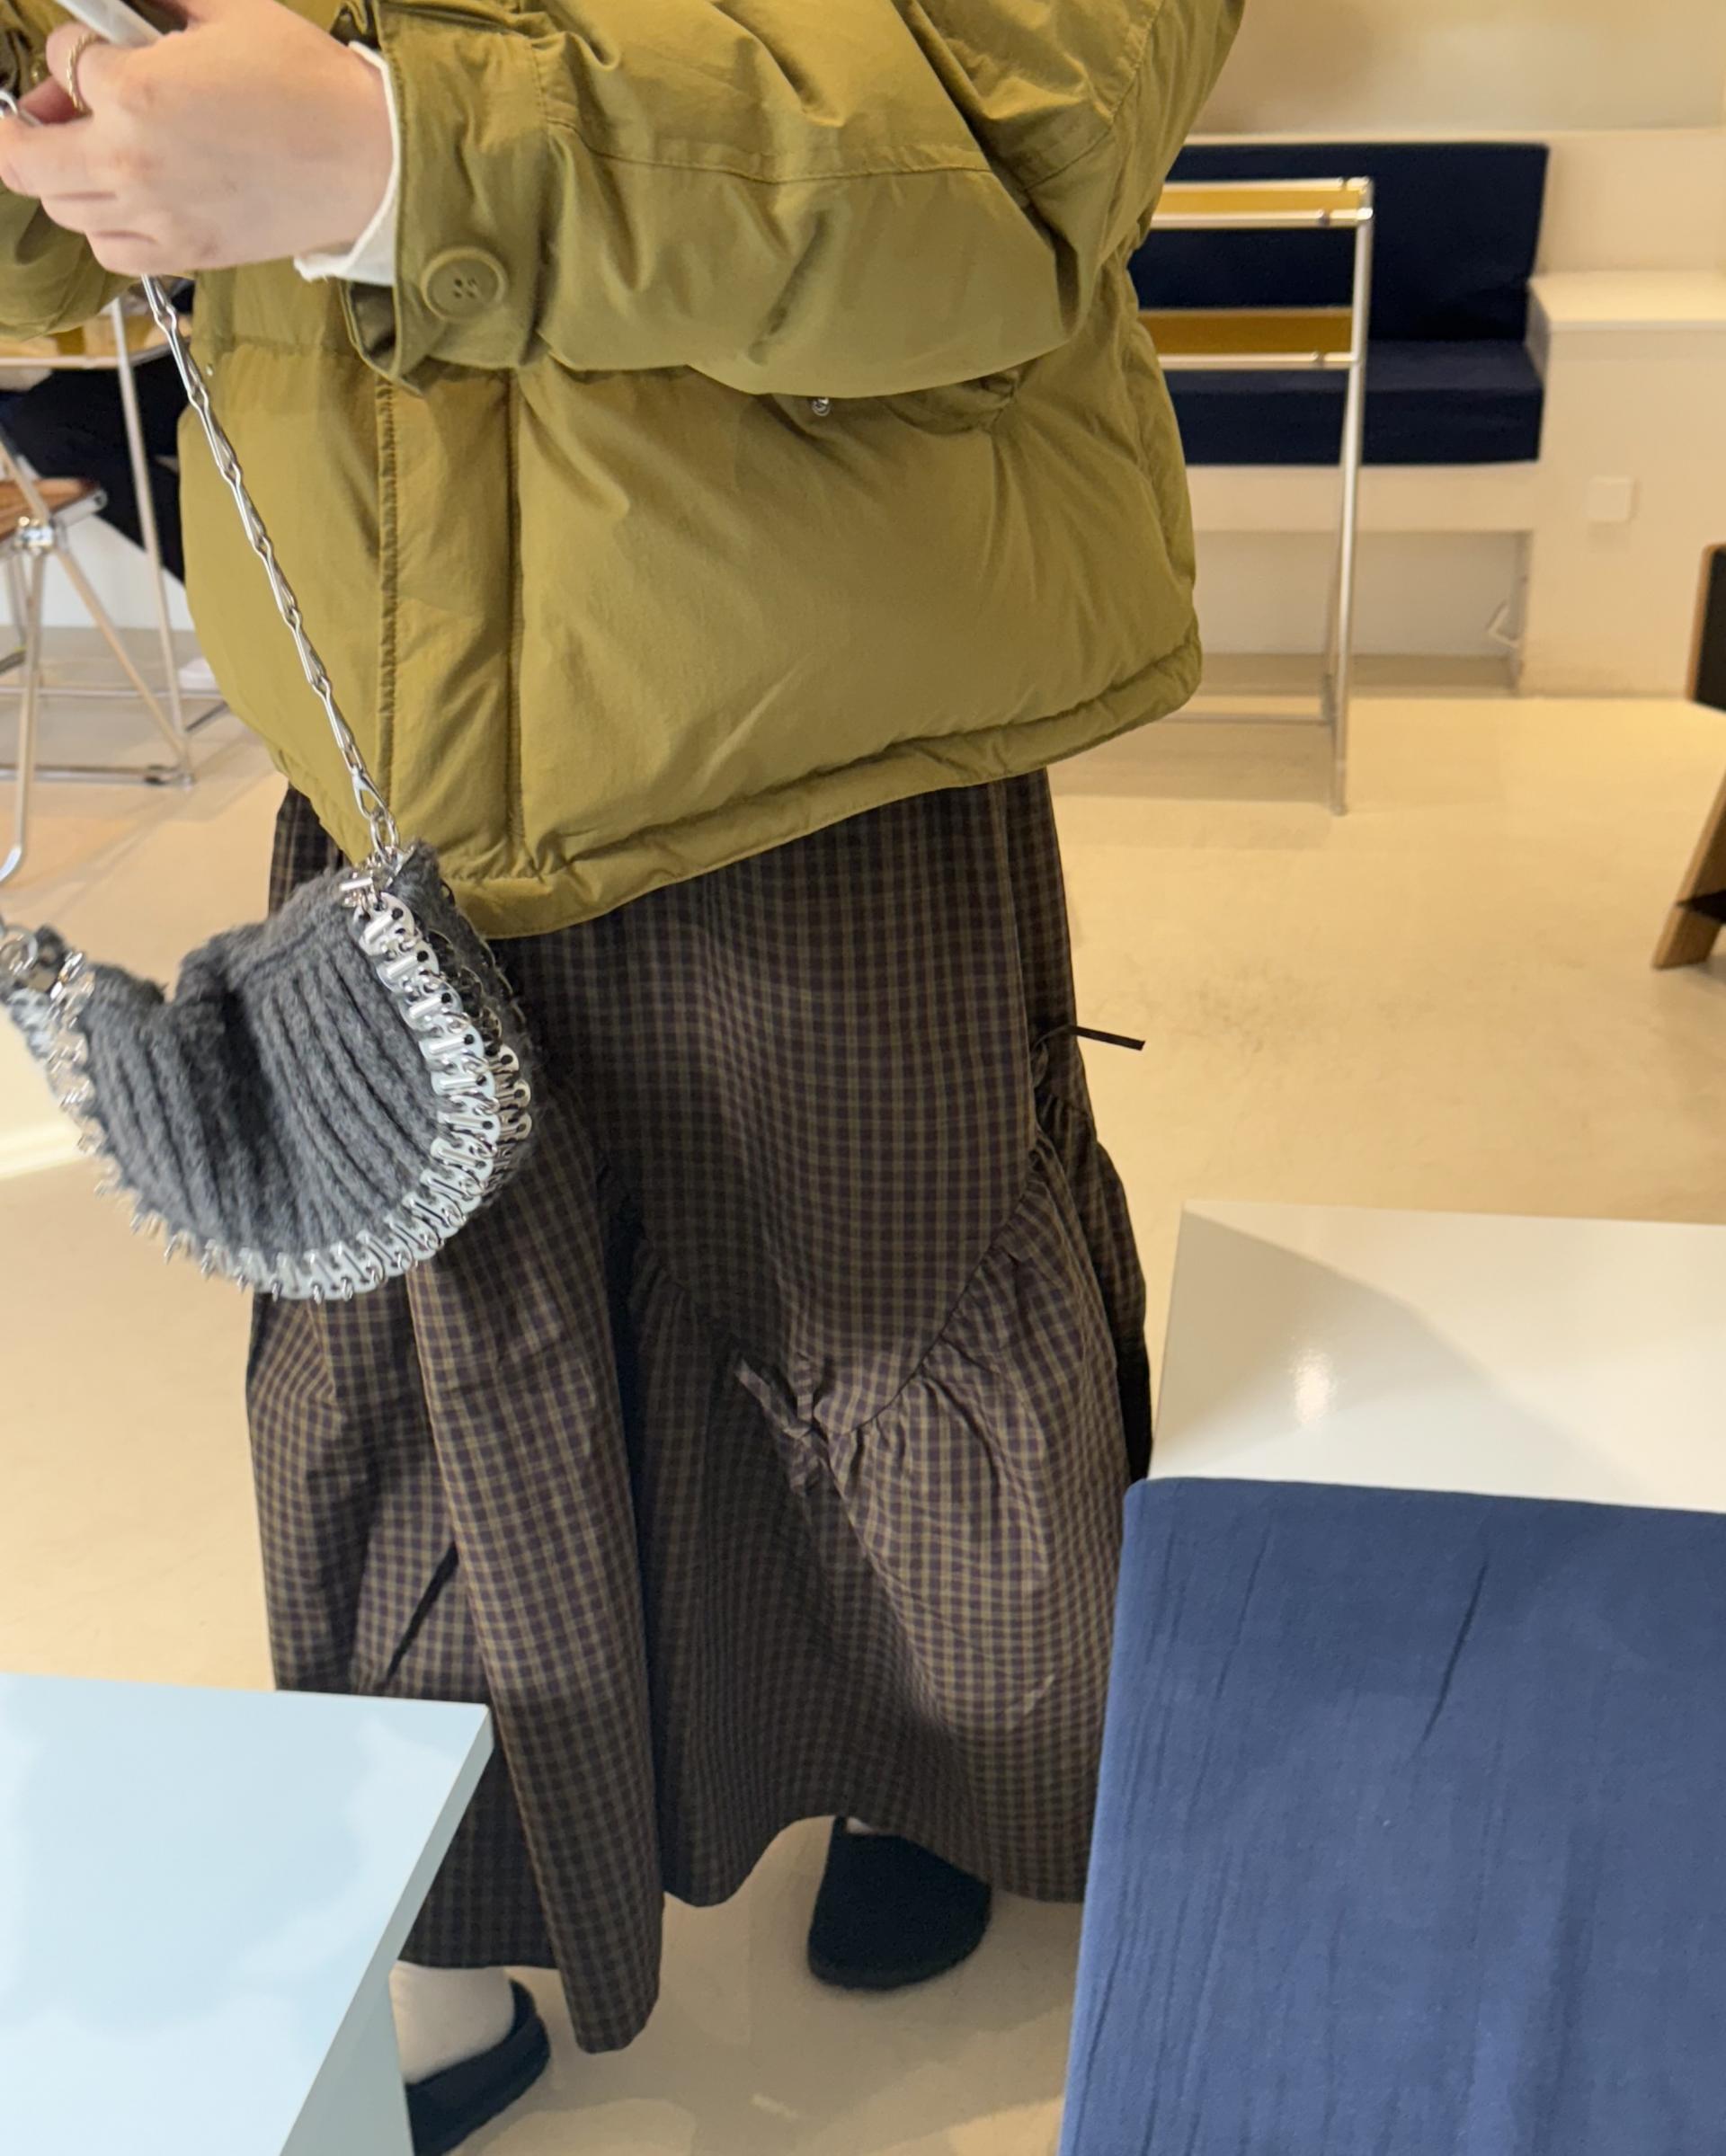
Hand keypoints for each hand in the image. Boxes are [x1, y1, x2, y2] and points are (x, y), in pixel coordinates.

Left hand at [0, 0, 392, 272]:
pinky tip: (127, 201)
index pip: (63, 60)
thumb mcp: (229, 10)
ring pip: (60, 206)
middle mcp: (132, 163)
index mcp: (137, 92)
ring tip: (96, 154)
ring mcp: (155, 217)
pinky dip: (103, 227)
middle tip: (51, 108)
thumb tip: (127, 4)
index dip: (77, 45)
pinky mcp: (186, 252)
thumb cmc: (311, 88)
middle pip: (24, 156)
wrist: (370, 162)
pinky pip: (108, 251)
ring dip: (64, 176)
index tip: (103, 45)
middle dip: (26, 123)